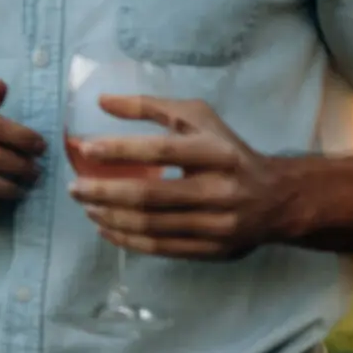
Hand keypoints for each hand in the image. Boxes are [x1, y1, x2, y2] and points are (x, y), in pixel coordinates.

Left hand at [70, 95, 298, 259]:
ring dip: (110, 217)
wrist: (279, 199)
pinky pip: (161, 248)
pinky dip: (127, 239)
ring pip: (151, 225)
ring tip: (86, 206)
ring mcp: (218, 225)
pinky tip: (105, 228)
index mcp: (216, 152)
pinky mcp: (214, 250)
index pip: (161, 151)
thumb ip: (150, 107)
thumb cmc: (227, 150)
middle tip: (74, 188)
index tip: (85, 148)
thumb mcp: (197, 118)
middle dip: (104, 192)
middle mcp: (219, 190)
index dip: (120, 150)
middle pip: (150, 196)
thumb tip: (102, 101)